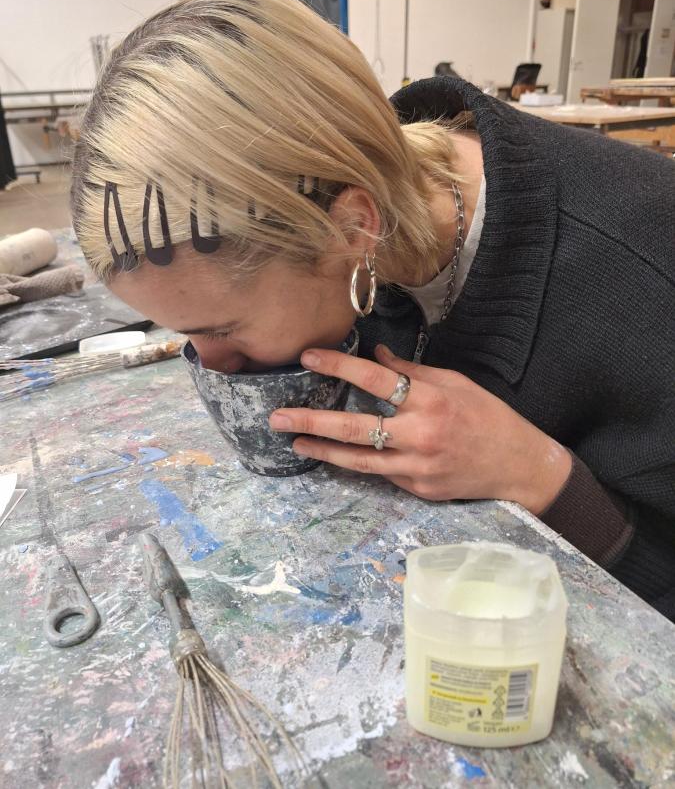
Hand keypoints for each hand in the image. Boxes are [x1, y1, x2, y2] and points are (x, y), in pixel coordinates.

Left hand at [269, 344, 571, 513]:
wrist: (518, 466)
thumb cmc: (488, 416)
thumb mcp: (455, 383)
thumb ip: (413, 372)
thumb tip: (377, 356)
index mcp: (431, 400)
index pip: (376, 380)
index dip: (339, 366)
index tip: (308, 357)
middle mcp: (420, 435)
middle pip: (355, 428)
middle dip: (311, 421)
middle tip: (277, 417)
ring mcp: (417, 467)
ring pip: (358, 460)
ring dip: (322, 451)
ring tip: (294, 443)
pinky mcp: (417, 489)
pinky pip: (379, 473)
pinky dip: (355, 463)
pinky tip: (333, 456)